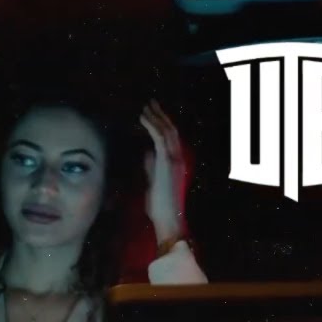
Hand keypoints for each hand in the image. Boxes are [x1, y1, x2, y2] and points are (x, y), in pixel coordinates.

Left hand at [140, 99, 189, 250]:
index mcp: (176, 162)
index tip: (152, 113)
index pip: (170, 138)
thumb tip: (146, 154)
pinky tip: (142, 117)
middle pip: (171, 130)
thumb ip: (151, 166)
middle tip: (150, 103)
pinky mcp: (166, 161)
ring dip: (155, 117)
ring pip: (166, 131)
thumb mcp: (154, 181)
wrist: (167, 219)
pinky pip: (159, 138)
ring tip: (146, 106)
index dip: (162, 123)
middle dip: (160, 115)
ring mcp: (174, 159)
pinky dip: (151, 125)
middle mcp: (178, 157)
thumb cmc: (160, 206)